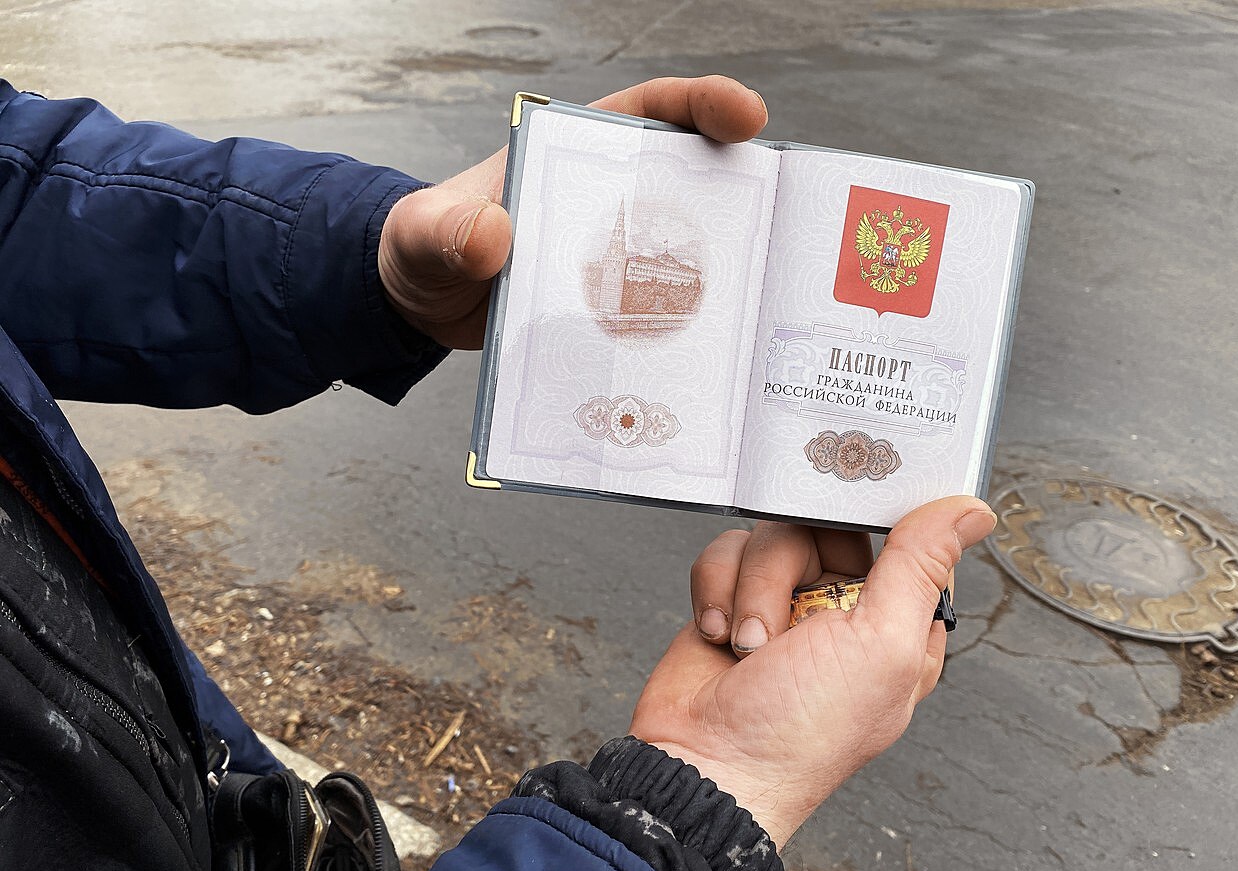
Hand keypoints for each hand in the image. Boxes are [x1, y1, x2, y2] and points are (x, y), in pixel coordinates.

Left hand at [377, 76, 768, 349]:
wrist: (419, 309)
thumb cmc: (421, 251)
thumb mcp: (423, 235)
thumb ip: (445, 232)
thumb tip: (489, 235)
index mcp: (573, 153)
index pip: (649, 111)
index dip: (702, 105)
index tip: (744, 115)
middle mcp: (605, 201)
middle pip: (691, 185)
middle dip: (743, 196)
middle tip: (780, 224)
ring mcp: (612, 258)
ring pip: (684, 255)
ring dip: (722, 275)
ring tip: (760, 301)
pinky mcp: (609, 308)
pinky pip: (654, 315)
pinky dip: (681, 332)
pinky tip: (704, 360)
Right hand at [628, 496, 996, 847]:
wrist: (704, 763)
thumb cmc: (799, 735)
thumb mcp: (883, 648)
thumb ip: (921, 568)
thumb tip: (971, 512)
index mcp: (898, 624)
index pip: (908, 539)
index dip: (884, 520)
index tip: (860, 509)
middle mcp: (844, 611)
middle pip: (826, 527)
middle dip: (792, 566)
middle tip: (791, 613)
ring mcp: (785, 604)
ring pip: (770, 536)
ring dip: (752, 589)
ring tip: (751, 645)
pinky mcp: (732, 600)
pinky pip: (724, 553)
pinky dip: (717, 590)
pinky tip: (722, 635)